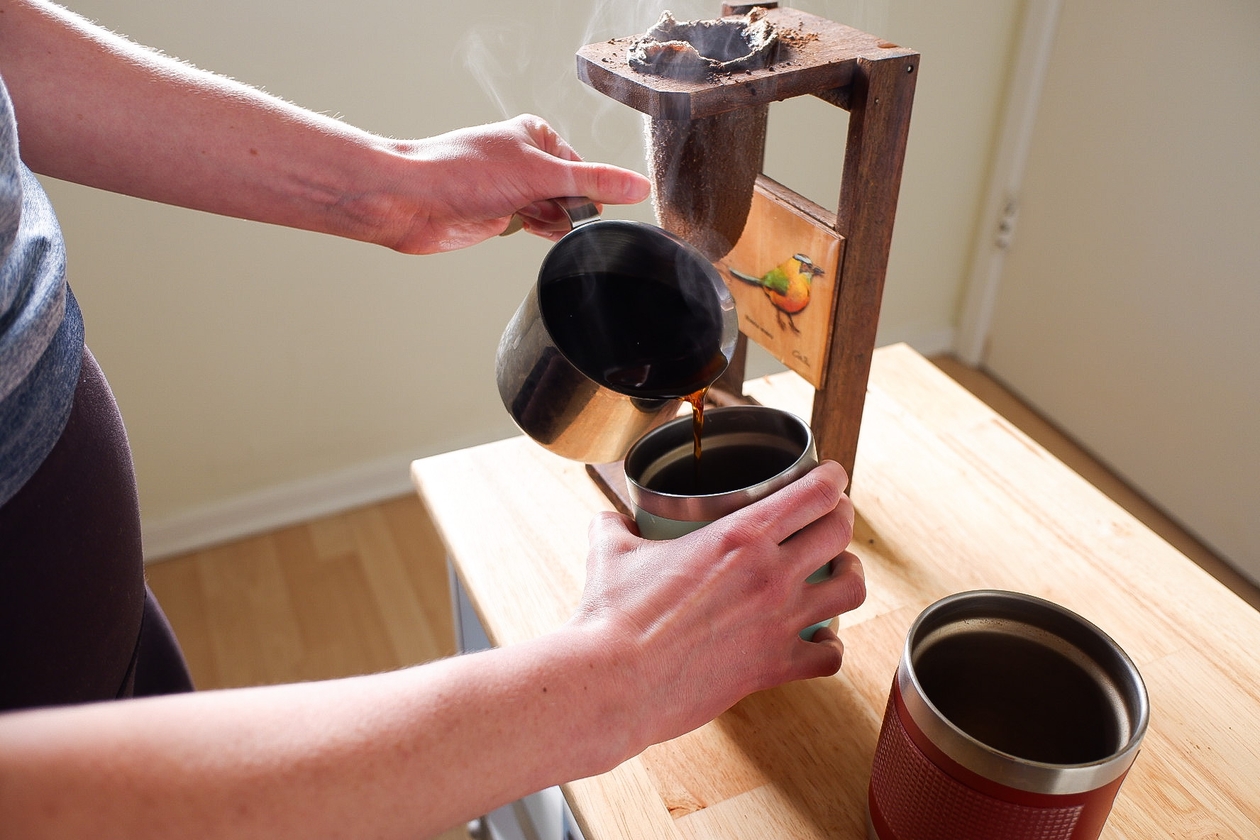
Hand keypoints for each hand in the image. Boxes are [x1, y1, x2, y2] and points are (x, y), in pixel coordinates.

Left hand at [382, 114, 650, 252]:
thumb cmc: (460, 172)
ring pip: (554, 214)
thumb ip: (592, 182)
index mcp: (538, 136)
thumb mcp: (539, 174)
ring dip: (552, 224)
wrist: (409, 200)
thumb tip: (638, 186)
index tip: (583, 209)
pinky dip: (540, 234)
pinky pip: (536, 228)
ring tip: (529, 219)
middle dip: (568, 211)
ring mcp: (513, 190)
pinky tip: (532, 233)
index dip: (588, 193)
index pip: (586, 170)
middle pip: (572, 194)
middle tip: (547, 214)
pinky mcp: (500, 216)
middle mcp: (527, 161)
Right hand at [570, 460, 864, 751]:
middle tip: (832, 517)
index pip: (815, 493)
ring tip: (839, 572)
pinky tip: (821, 640)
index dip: (833, 478)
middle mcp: (771, 574)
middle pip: (840, 532)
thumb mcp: (610, 552)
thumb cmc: (611, 618)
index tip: (832, 476)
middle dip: (842, 517)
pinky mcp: (775, 668)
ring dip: (850, 575)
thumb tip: (611, 521)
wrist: (616, 683)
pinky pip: (831, 656)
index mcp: (740, 536)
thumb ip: (615, 526)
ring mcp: (779, 623)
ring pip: (851, 590)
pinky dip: (831, 645)